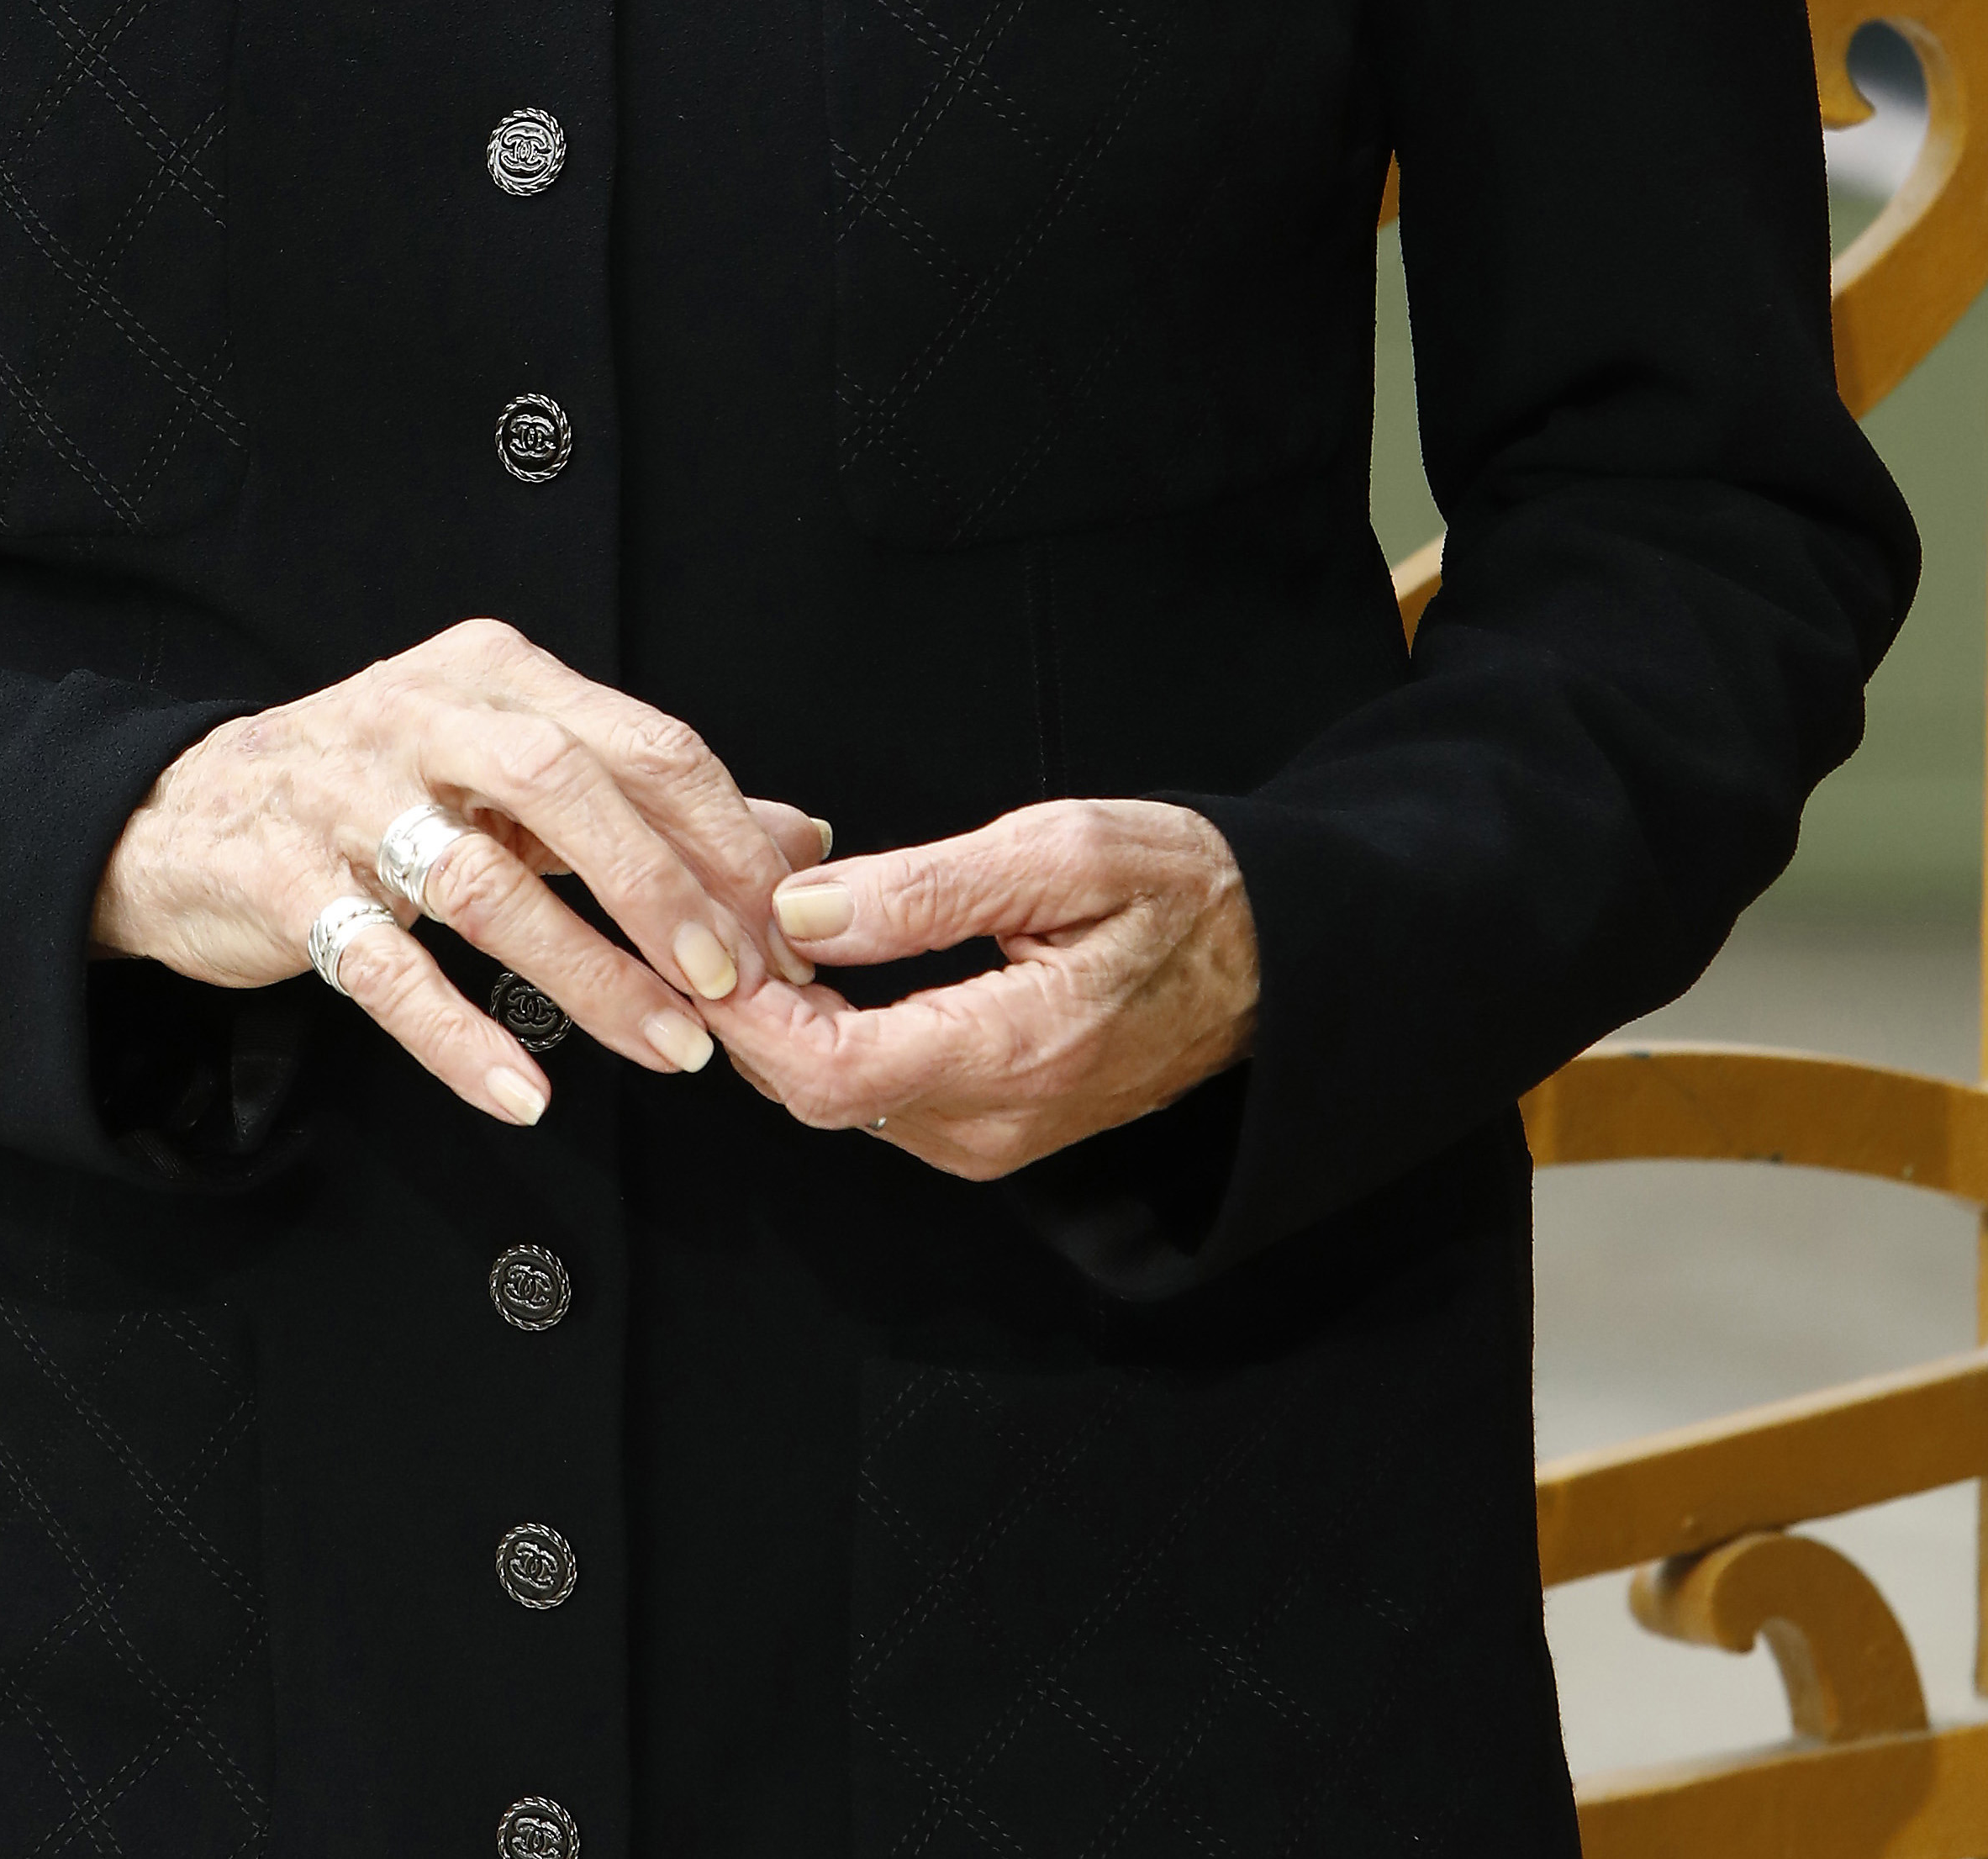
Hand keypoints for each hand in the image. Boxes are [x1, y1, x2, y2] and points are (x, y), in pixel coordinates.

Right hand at [92, 614, 825, 1128]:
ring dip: (587, 975)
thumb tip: (800, 837)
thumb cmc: (379, 787)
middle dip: (661, 888)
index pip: (638, 739)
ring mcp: (345, 796)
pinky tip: (522, 1094)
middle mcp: (422, 715)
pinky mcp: (283, 883)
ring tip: (667, 1048)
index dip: (724, 834)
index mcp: (496, 674)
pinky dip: (458, 1036)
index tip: (786, 925)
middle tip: (732, 980)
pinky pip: (383, 967)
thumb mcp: (511, 766)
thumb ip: (646, 799)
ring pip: (482, 884)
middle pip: (564, 786)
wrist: (184, 815)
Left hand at [713, 797, 1259, 1181]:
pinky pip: (874, 1093)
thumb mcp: (1064, 850)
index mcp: (1018, 1052)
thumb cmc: (1183, 892)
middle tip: (730, 897)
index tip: (714, 930)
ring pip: (836, 1098)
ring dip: (783, 1015)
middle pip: (816, 1094)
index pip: (832, 1073)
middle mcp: (995, 1122)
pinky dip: (825, 1030)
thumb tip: (805, 912)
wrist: (1272, 961)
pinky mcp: (988, 1128)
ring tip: (769, 913)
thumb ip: (929, 888)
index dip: (750, 1010)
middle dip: (752, 1001)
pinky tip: (819, 959)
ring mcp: (991, 1137)